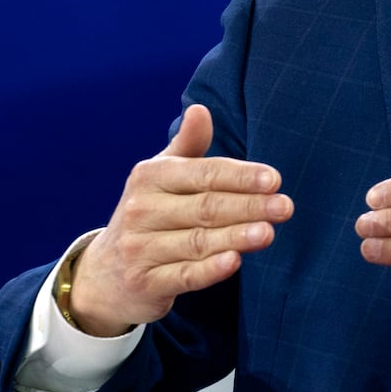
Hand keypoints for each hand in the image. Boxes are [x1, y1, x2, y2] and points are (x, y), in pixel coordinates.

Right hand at [66, 105, 293, 336]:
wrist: (105, 274)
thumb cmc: (148, 213)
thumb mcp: (161, 176)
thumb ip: (187, 145)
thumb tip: (201, 109)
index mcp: (150, 177)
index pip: (203, 173)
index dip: (240, 176)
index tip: (274, 180)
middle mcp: (141, 210)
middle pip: (205, 207)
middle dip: (249, 206)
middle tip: (285, 207)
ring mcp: (141, 249)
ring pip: (198, 241)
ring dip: (236, 236)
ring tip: (269, 232)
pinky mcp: (145, 283)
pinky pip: (183, 275)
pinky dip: (209, 269)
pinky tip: (235, 261)